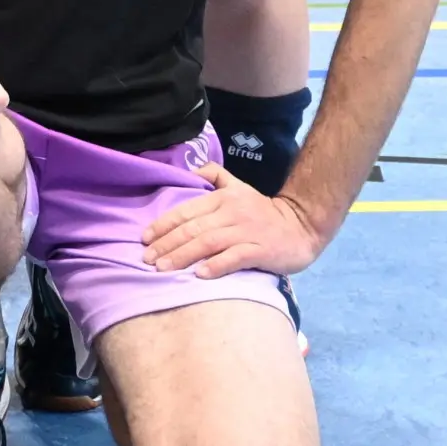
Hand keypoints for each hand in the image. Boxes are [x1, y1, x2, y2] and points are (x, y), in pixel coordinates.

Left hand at [141, 159, 327, 279]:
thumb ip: (215, 175)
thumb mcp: (239, 187)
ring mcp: (246, 232)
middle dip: (167, 244)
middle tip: (148, 259)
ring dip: (183, 256)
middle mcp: (231, 213)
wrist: (302, 226)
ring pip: (208, 243)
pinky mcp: (260, 250)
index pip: (186, 211)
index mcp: (223, 198)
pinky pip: (235, 258)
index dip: (164, 225)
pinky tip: (199, 275)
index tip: (144, 239)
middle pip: (193, 228)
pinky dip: (216, 266)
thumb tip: (190, 170)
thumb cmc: (263, 211)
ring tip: (164, 269)